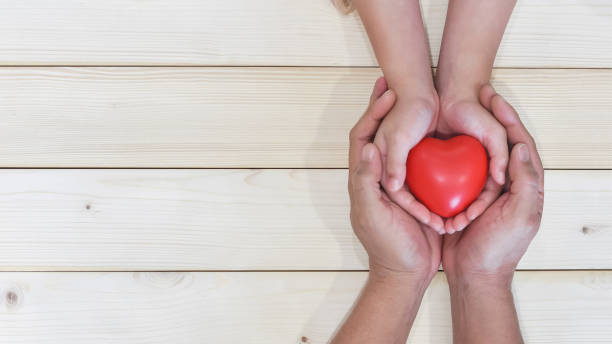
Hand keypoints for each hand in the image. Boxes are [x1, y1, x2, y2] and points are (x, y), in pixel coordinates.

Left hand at [349, 77, 441, 278]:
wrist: (406, 272)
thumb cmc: (387, 244)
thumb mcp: (373, 212)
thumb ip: (367, 180)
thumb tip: (368, 145)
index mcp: (363, 179)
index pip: (362, 136)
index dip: (371, 112)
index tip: (387, 92)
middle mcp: (377, 178)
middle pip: (378, 134)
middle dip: (384, 109)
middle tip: (396, 84)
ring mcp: (396, 184)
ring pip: (398, 146)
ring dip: (403, 123)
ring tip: (417, 99)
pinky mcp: (415, 192)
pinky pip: (417, 163)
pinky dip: (423, 147)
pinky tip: (438, 133)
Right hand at [442, 85, 544, 284]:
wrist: (475, 274)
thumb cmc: (499, 248)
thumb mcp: (520, 215)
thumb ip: (526, 181)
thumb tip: (521, 147)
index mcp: (524, 184)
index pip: (519, 142)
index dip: (508, 117)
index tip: (491, 97)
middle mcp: (505, 182)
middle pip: (500, 141)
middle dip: (492, 115)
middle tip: (478, 93)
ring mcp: (483, 188)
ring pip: (478, 152)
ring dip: (471, 129)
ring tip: (458, 108)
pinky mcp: (464, 196)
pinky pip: (458, 170)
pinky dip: (452, 154)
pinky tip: (440, 140)